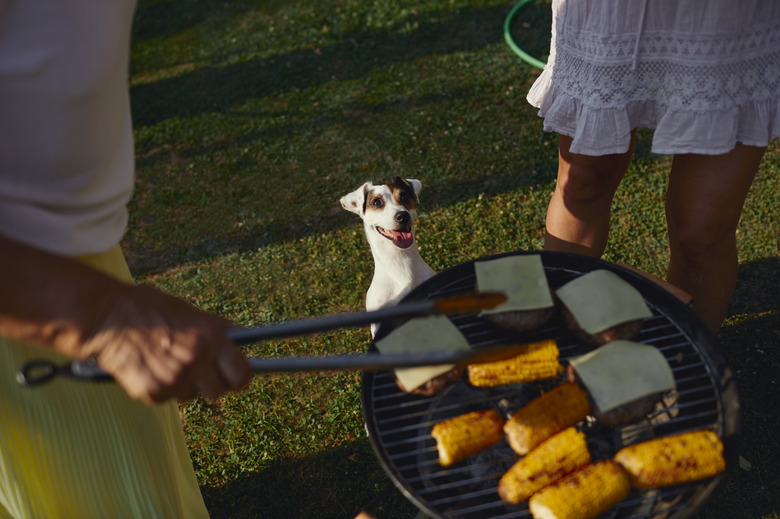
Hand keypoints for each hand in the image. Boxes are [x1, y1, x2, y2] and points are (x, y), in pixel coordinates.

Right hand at [81, 282, 251, 403]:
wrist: (107, 317)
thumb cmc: (150, 309)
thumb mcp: (192, 314)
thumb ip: (216, 332)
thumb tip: (239, 344)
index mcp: (210, 338)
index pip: (242, 373)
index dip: (240, 377)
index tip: (237, 377)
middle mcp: (196, 360)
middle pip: (219, 391)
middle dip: (211, 384)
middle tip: (199, 371)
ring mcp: (174, 379)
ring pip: (191, 395)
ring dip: (184, 385)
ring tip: (166, 362)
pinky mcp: (153, 392)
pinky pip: (167, 398)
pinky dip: (161, 388)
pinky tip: (150, 367)